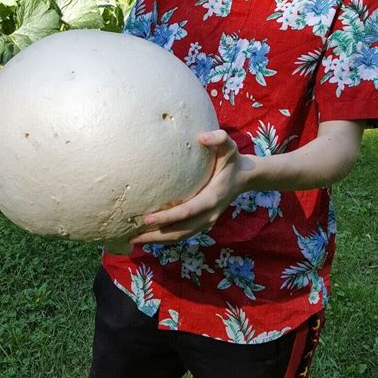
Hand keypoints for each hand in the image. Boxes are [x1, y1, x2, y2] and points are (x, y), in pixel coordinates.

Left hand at [130, 129, 243, 245]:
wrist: (244, 177)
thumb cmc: (231, 159)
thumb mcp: (229, 145)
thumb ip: (218, 138)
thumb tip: (201, 137)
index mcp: (212, 198)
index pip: (186, 212)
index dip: (166, 217)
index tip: (146, 219)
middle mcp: (209, 215)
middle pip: (180, 231)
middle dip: (157, 236)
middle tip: (133, 237)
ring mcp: (207, 221)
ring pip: (180, 236)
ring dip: (158, 240)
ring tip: (135, 240)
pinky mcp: (203, 222)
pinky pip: (183, 233)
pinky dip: (166, 237)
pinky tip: (149, 235)